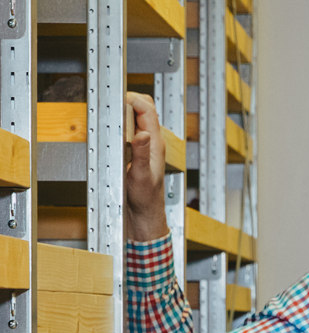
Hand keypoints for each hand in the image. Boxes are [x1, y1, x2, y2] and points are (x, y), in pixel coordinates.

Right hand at [124, 92, 169, 241]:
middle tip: (111, 104)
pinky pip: (129, 130)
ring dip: (123, 112)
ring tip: (109, 114)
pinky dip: (120, 124)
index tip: (117, 98)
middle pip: (143, 109)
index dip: (133, 99)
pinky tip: (111, 130)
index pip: (148, 109)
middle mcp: (151, 141)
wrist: (144, 213)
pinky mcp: (137, 151)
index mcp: (155, 143)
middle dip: (128, 101)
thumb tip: (142, 133)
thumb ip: (141, 154)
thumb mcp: (141, 176)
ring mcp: (144, 145)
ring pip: (136, 118)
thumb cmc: (145, 198)